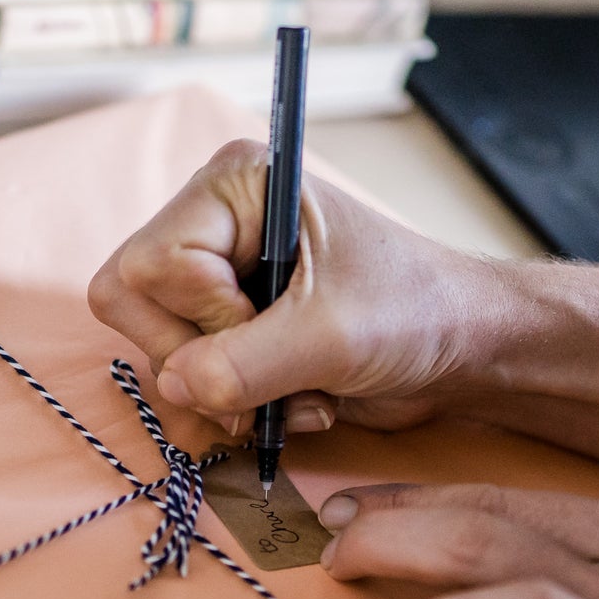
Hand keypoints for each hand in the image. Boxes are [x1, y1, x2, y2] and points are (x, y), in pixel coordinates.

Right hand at [87, 139, 511, 438]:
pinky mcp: (236, 333)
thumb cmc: (413, 311)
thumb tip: (176, 385)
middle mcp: (216, 228)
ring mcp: (222, 284)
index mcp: (234, 188)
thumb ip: (245, 363)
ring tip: (303, 394)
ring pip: (164, 356)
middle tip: (269, 384)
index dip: (204, 318)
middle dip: (205, 364)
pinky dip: (246, 410)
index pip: (150, 266)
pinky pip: (198, 385)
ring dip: (233, 397)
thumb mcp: (330, 335)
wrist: (462, 348)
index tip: (272, 330)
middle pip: (136, 308)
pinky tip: (304, 402)